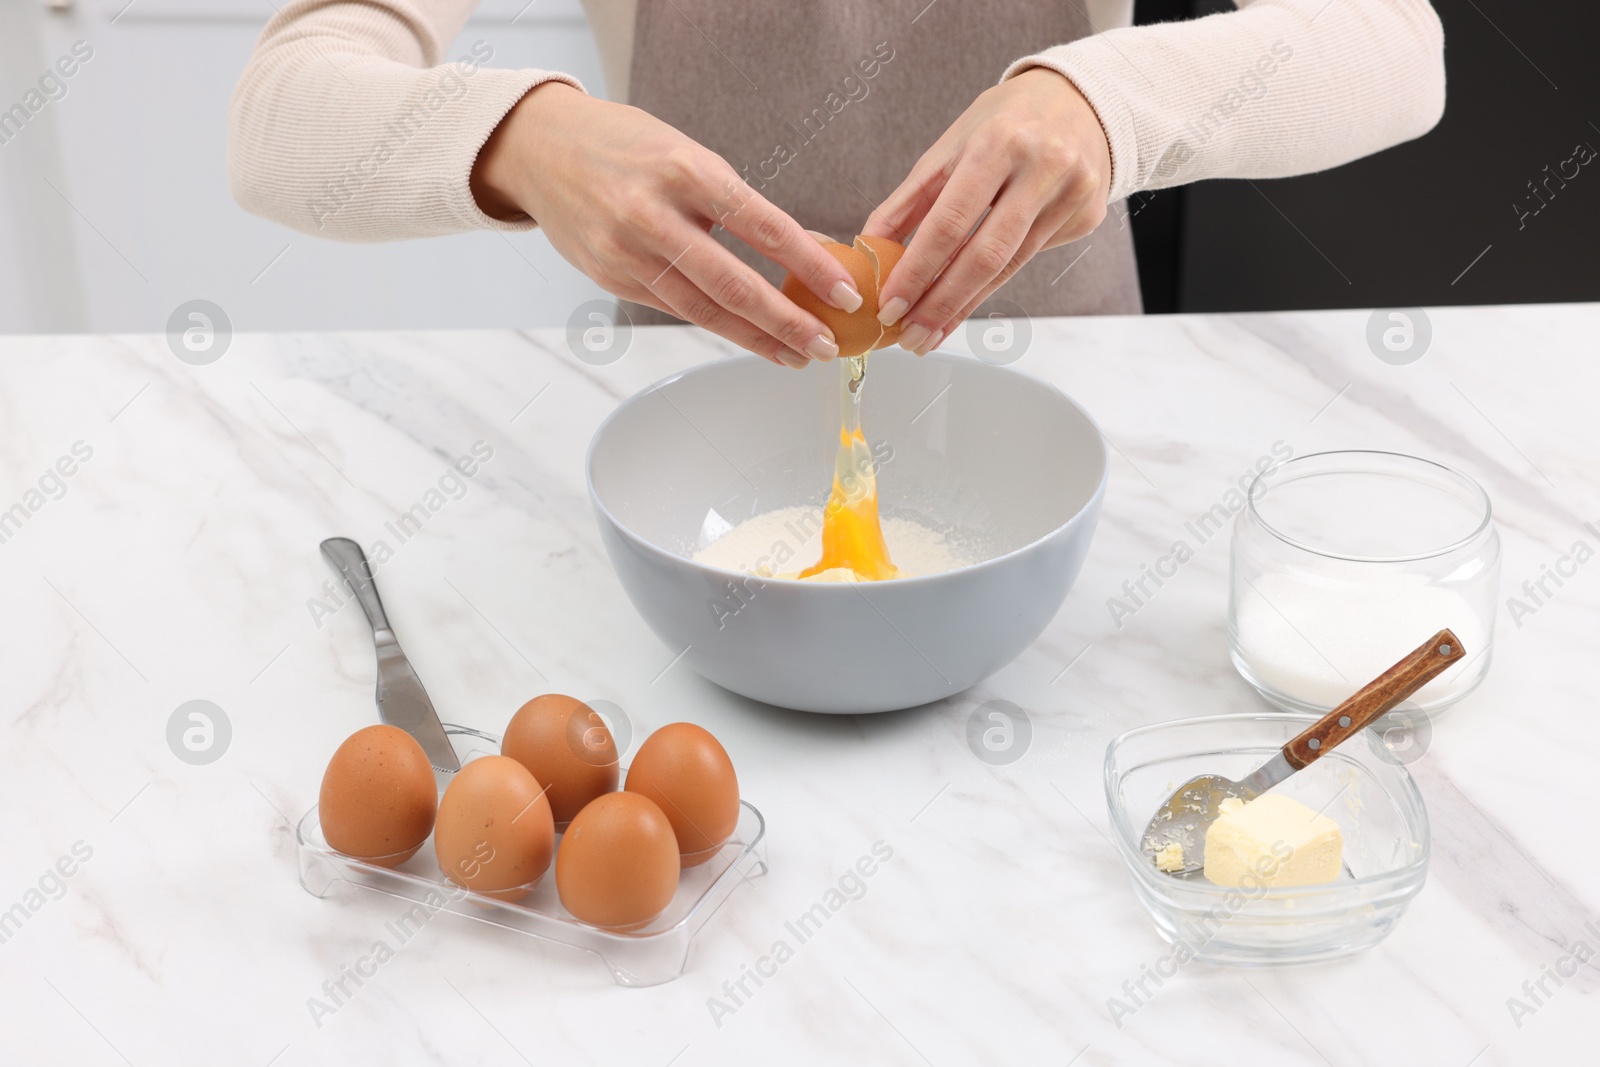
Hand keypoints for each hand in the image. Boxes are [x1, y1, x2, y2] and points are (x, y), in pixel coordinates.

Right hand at [473, 82, 862, 367]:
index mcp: (685, 170)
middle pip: (733, 284)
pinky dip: (715, 325)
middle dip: (786, 322)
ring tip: (793, 355)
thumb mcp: (688, 154)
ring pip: (703, 310)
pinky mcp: (610, 277)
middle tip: (824, 346)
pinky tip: (747, 337)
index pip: (763, 226)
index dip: (809, 265)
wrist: (541, 148)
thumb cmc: (627, 147)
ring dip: (755, 338)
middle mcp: (653, 214)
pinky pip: (673, 307)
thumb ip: (738, 204)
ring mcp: (626, 251)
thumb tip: (808, 249)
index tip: (844, 292)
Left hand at [862, 68, 1110, 353]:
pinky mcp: (1085, 216)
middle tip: (910, 337)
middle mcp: (1041, 167)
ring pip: (1008, 267)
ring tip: (930, 333)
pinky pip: (1028, 260)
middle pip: (984, 255)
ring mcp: (1070, 194)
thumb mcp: (952, 144)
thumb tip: (870, 248)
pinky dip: (990, 287)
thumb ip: (911, 199)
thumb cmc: (1006, 121)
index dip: (918, 271)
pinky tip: (964, 305)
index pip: (950, 221)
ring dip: (963, 307)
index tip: (890, 305)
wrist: (1083, 99)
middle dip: (941, 304)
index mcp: (998, 143)